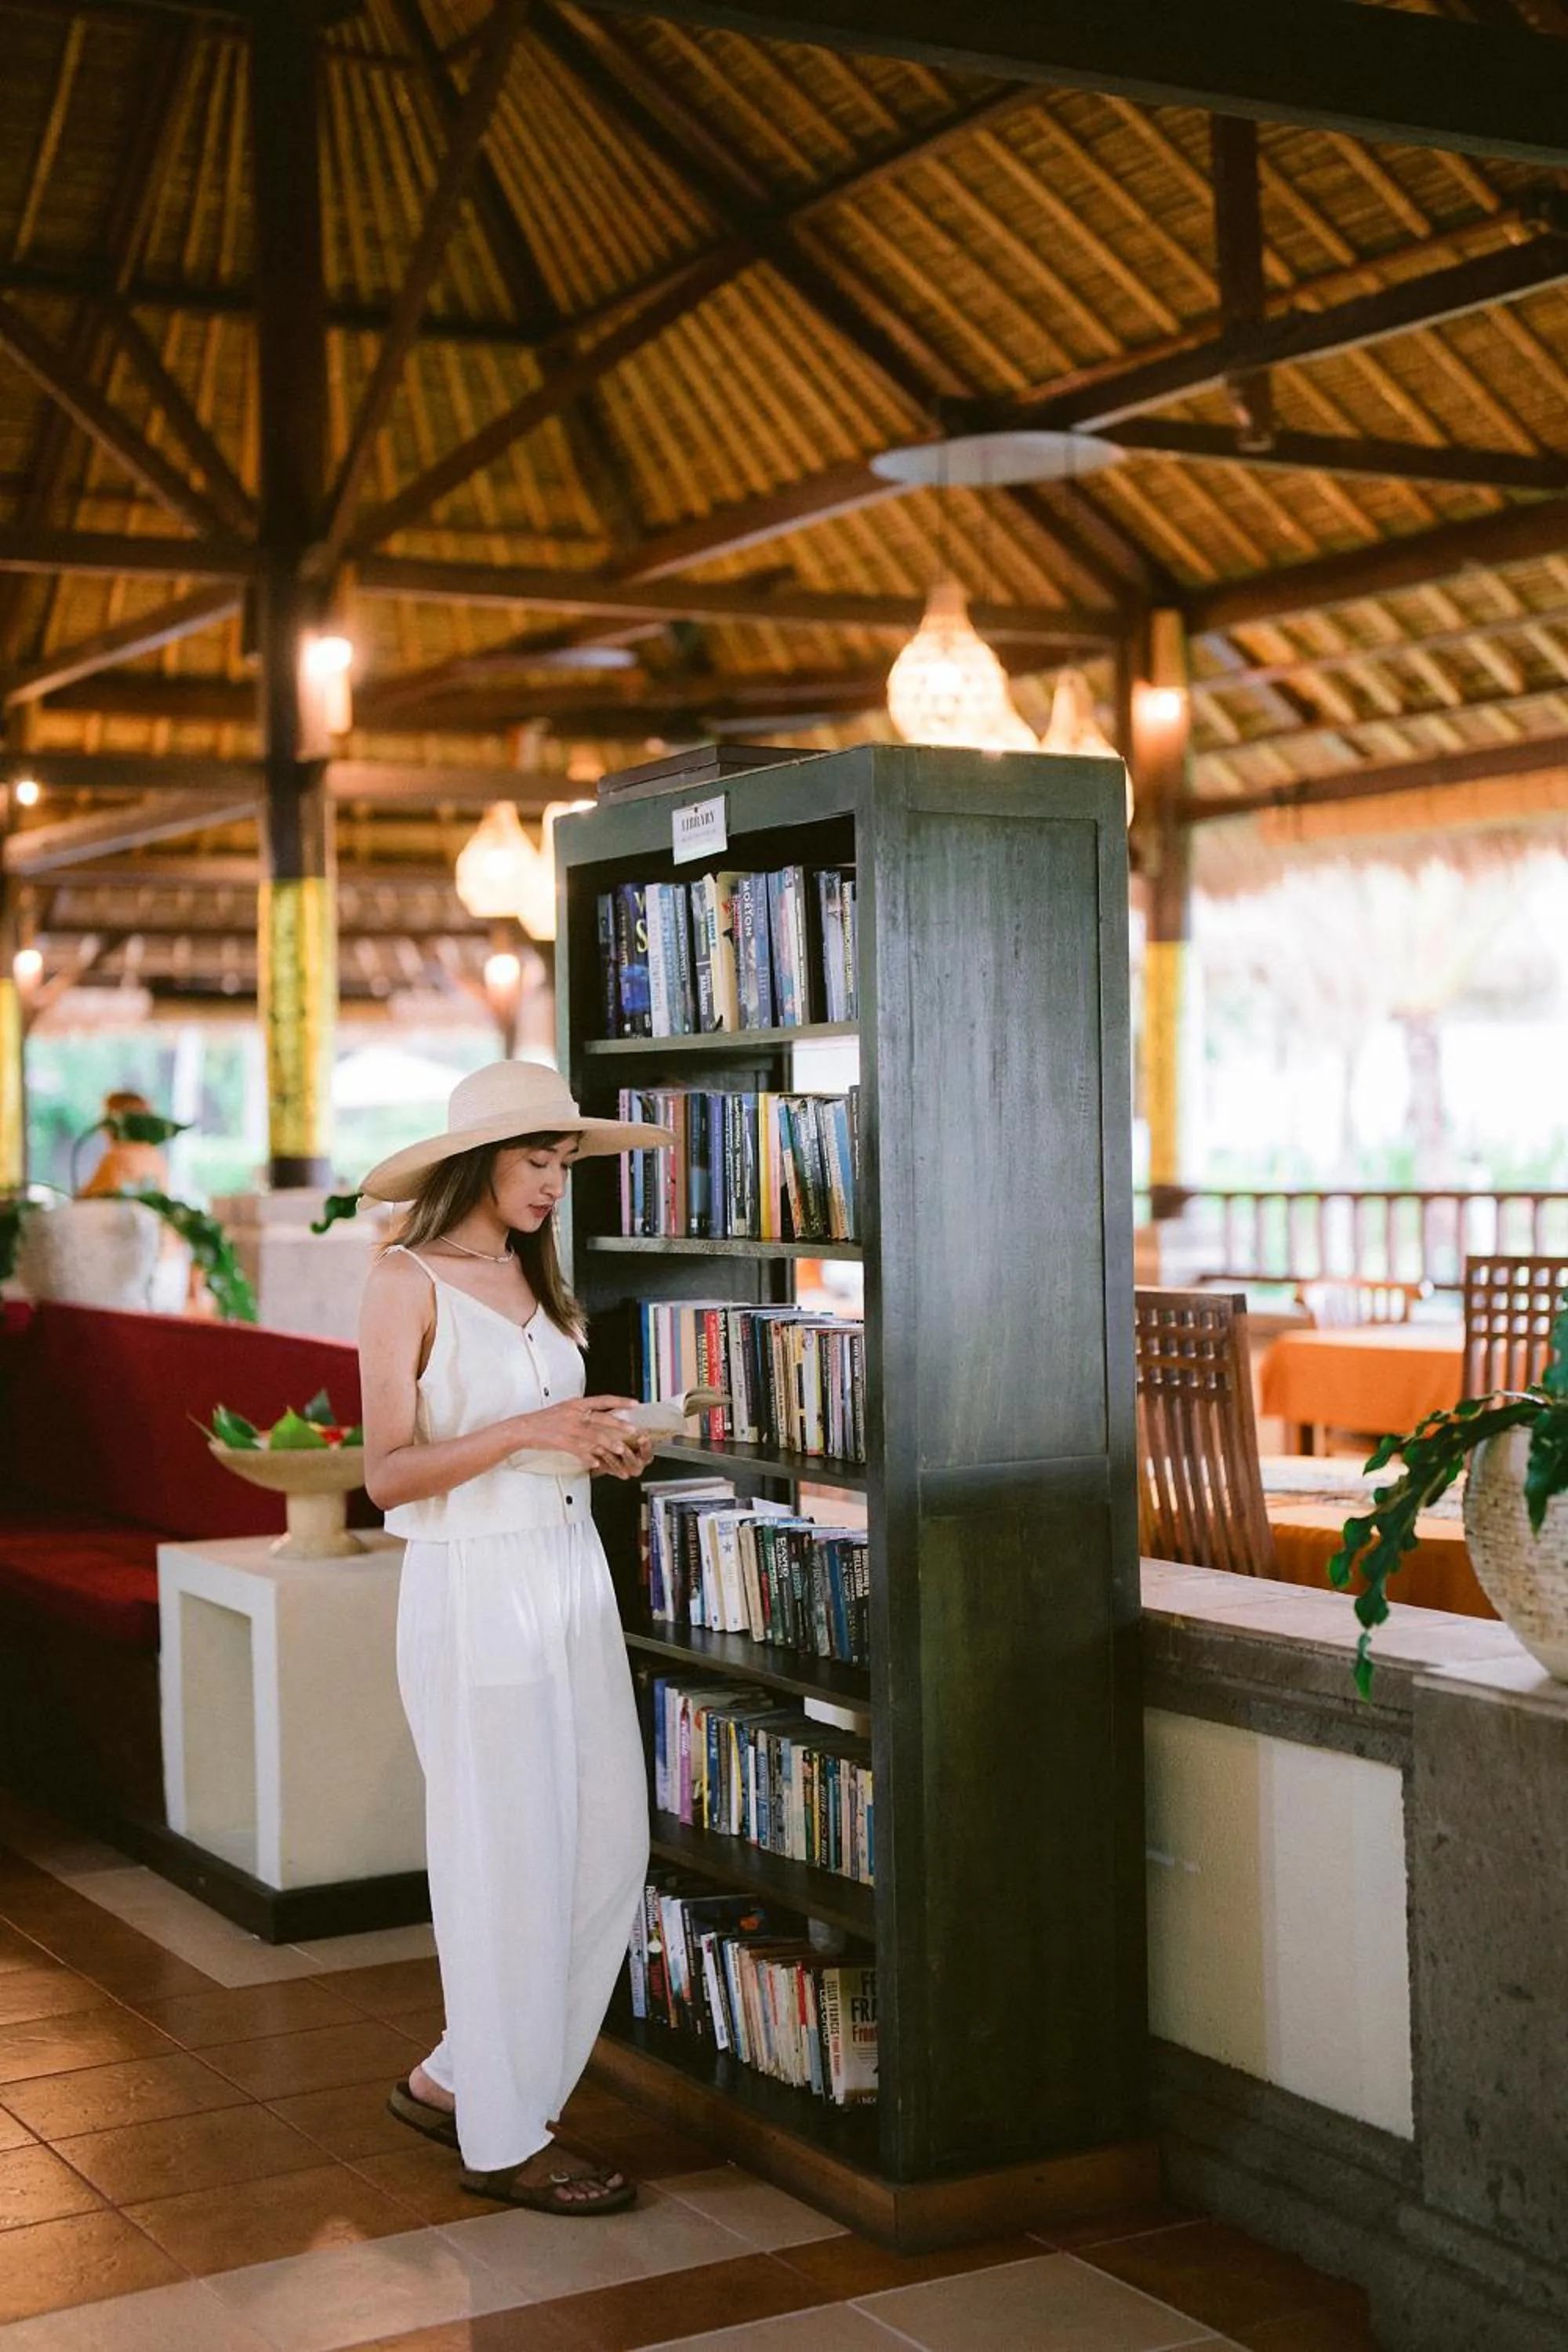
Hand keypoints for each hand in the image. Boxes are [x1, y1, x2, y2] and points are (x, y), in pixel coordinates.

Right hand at [518, 1397, 645, 1474]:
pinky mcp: (561, 1441)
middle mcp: (574, 1413)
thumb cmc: (545, 1420)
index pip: (603, 1400)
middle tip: (633, 1430)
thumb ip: (583, 1412)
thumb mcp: (566, 1410)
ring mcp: (568, 1427)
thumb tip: (602, 1415)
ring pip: (593, 1435)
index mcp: (576, 1404)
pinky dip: (588, 1458)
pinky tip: (595, 1463)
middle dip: (619, 1425)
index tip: (635, 1404)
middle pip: (602, 1418)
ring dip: (609, 1443)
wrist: (524, 1428)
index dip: (620, 1401)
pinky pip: (578, 1450)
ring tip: (620, 1449)